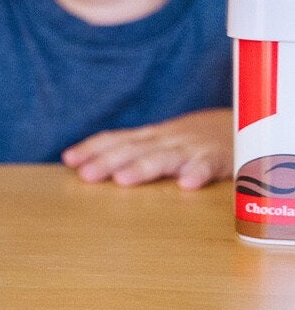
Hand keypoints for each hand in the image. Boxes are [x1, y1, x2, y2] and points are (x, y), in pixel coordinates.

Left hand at [62, 108, 231, 190]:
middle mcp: (166, 140)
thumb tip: (87, 165)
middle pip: (134, 149)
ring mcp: (192, 148)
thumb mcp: (160, 142)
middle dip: (108, 162)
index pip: (117, 140)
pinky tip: (186, 185)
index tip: (69, 160)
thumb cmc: (192, 140)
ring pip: (165, 157)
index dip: (93, 148)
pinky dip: (198, 172)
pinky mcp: (219, 159)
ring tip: (123, 180)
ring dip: (143, 168)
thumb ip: (131, 151)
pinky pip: (208, 166)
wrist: (242, 124)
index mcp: (150, 137)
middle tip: (86, 175)